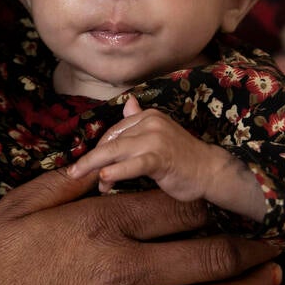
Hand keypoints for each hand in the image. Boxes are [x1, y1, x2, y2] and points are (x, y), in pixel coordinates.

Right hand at [0, 165, 280, 284]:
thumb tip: (106, 159)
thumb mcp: (20, 206)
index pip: (181, 208)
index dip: (213, 203)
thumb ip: (69, 181)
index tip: (230, 200)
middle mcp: (128, 270)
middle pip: (214, 255)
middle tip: (276, 240)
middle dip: (254, 246)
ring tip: (273, 278)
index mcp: (102, 225)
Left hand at [69, 96, 225, 200]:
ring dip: (96, 167)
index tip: (91, 168)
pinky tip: (104, 179)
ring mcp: (155, 139)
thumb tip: (127, 104)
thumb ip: (140, 122)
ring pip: (116, 152)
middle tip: (73, 173)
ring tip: (82, 179)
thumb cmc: (183, 158)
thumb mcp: (159, 136)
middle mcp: (150, 123)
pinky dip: (116, 172)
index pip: (114, 133)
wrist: (211, 171)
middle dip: (90, 159)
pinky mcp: (160, 158)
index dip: (99, 151)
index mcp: (148, 116)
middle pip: (110, 142)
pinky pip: (132, 165)